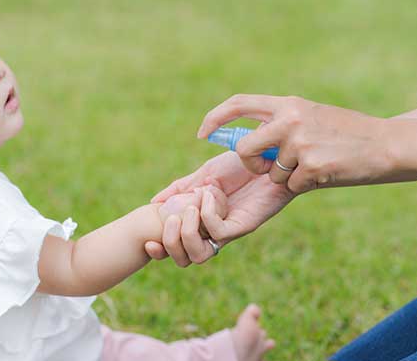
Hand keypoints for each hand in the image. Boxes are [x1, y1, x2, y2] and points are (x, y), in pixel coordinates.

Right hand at [145, 152, 294, 265]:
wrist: (270, 157)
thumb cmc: (241, 166)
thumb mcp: (204, 174)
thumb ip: (181, 188)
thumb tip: (154, 202)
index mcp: (201, 222)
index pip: (176, 249)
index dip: (159, 251)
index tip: (147, 240)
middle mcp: (213, 232)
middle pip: (185, 259)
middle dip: (170, 243)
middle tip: (169, 218)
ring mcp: (228, 231)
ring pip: (200, 254)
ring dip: (187, 232)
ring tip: (188, 207)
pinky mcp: (243, 225)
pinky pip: (218, 232)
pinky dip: (207, 214)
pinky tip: (210, 193)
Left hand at [197, 94, 390, 192]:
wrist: (387, 144)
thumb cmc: (346, 134)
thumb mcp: (310, 116)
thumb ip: (279, 125)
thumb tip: (243, 143)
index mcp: (288, 104)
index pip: (238, 104)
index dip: (215, 118)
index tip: (203, 133)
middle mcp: (290, 119)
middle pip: (244, 149)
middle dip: (251, 165)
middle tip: (270, 169)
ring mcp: (300, 142)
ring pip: (271, 174)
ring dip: (288, 177)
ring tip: (317, 164)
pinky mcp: (311, 166)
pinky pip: (291, 186)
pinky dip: (305, 185)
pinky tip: (326, 173)